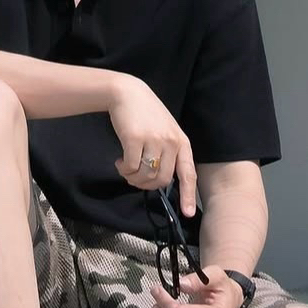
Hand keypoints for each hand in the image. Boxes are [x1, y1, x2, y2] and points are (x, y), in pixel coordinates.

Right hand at [109, 75, 196, 214]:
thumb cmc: (146, 115)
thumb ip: (168, 153)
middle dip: (145, 184)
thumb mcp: (165, 132)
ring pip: (145, 176)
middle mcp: (171, 142)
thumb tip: (160, 181)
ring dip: (132, 178)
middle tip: (134, 177)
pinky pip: (130, 167)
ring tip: (125, 168)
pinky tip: (119, 161)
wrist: (127, 93)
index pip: (188, 174)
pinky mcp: (135, 139)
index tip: (187, 213)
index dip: (187, 195)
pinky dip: (123, 169)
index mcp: (181, 142)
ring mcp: (154, 140)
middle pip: (161, 180)